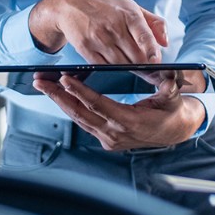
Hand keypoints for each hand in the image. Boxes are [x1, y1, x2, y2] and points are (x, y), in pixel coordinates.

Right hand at [30, 0, 167, 63]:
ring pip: (120, 64)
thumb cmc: (107, 6)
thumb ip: (153, 23)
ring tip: (142, 74)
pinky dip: (114, 70)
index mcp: (128, 14)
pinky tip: (121, 70)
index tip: (157, 62)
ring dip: (132, 71)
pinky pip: (104, 66)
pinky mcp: (86, 49)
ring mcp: (98, 39)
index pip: (143, 34)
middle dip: (147, 68)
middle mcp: (113, 27)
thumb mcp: (131, 6)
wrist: (71, 4)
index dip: (151, 49)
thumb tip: (166, 42)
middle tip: (157, 77)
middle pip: (134, 55)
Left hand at [32, 71, 204, 150]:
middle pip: (80, 113)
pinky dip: (71, 107)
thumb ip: (169, 87)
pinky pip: (84, 122)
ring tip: (43, 86)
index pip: (98, 105)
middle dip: (58, 96)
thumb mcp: (173, 98)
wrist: (174, 132)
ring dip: (59, 101)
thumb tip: (168, 75)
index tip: (64, 78)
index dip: (80, 91)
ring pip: (78, 118)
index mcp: (129, 122)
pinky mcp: (106, 139)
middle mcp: (115, 134)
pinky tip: (60, 95)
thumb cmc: (172, 111)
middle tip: (40, 82)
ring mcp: (108, 139)